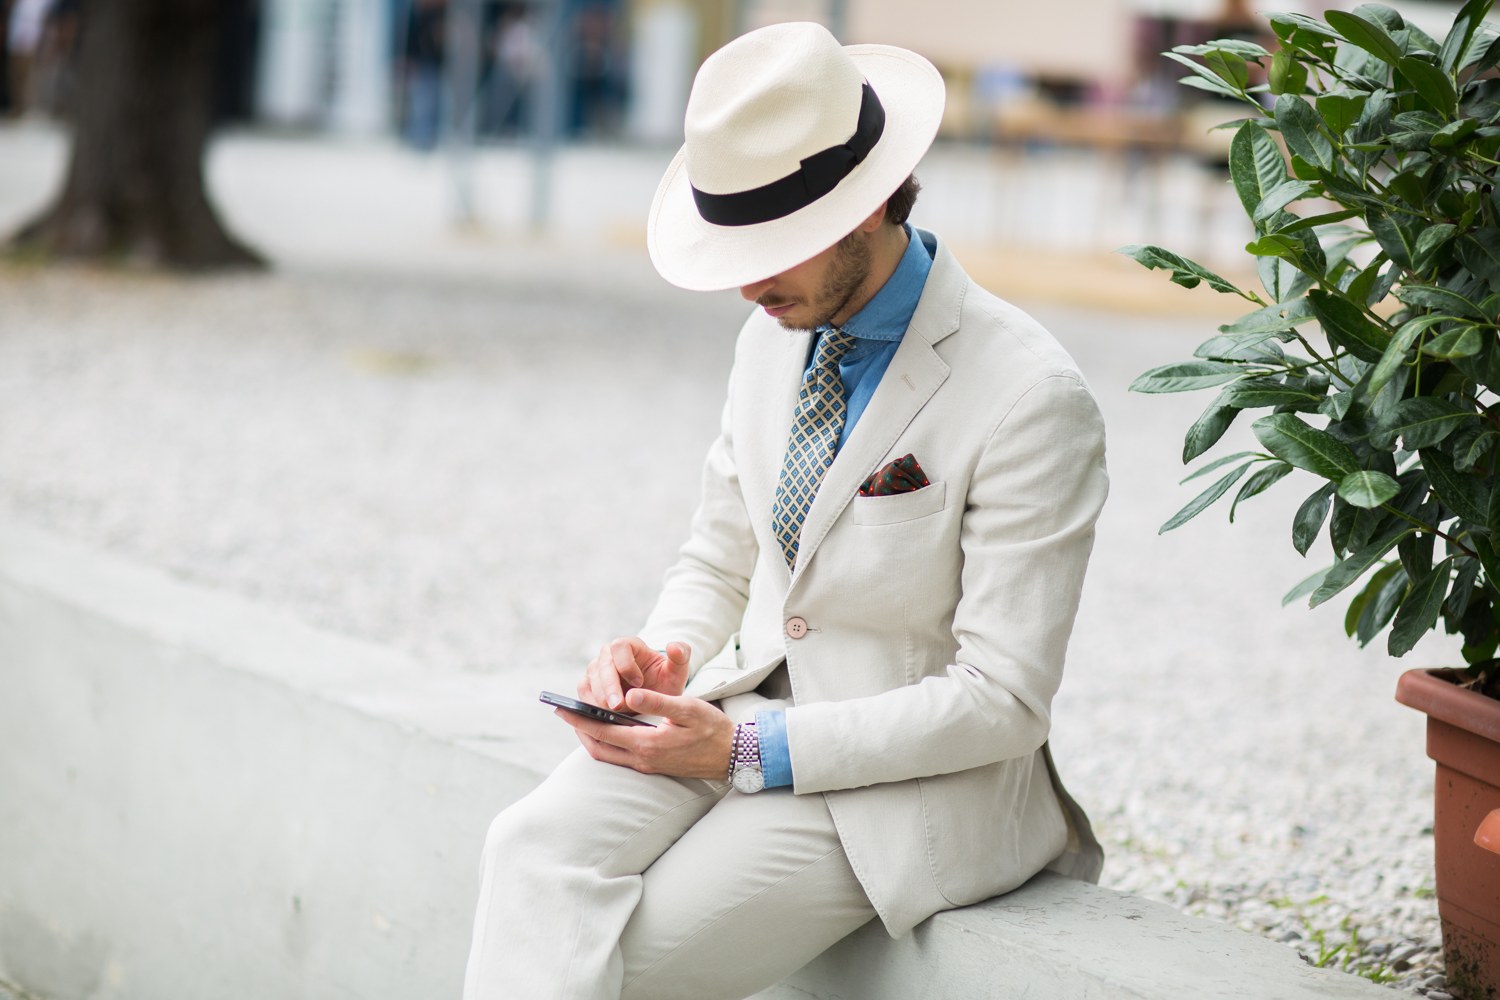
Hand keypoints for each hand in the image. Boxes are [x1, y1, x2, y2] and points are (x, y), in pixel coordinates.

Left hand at [556, 687, 733, 779]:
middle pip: (598, 749)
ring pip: (607, 757)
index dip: (580, 719)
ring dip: (591, 739)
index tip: (562, 708)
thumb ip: (658, 701)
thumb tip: (631, 694)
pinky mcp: (654, 767)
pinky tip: (606, 731)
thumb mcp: (688, 708)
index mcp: (648, 743)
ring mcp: (648, 766)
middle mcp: (643, 759)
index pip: (603, 732)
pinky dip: (606, 744)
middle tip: (564, 712)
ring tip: (580, 720)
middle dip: (579, 730)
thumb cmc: (713, 729)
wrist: (734, 756)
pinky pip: (620, 758)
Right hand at [579, 637, 689, 711]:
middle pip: (601, 666)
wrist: (654, 697)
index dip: (626, 664)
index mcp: (629, 646)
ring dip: (599, 699)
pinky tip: (602, 718)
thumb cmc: (665, 681)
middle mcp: (608, 656)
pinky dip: (590, 706)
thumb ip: (681, 657)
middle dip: (609, 687)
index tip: (639, 683)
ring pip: (589, 681)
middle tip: (618, 706)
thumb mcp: (677, 671)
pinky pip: (583, 695)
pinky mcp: (589, 688)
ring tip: (611, 714)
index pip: (619, 647)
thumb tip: (674, 646)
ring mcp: (596, 672)